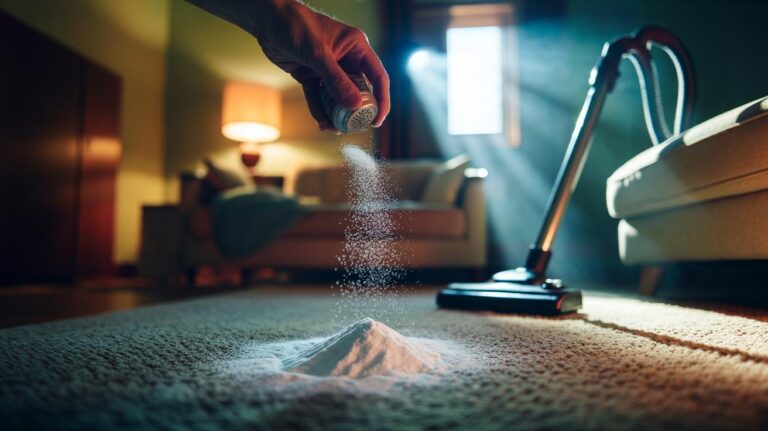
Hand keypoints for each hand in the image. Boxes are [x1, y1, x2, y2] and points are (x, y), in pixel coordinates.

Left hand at [255, 1, 389, 130]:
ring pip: (337, 97)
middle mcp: (346, 59)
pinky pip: (319, 96)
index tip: (377, 120)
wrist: (268, 20)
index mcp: (357, 48)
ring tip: (332, 129)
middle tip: (351, 128)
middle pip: (358, 91)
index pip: (377, 77)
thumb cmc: (297, 26)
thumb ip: (336, 81)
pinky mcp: (312, 75)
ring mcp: (328, 69)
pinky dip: (320, 109)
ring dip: (336, 114)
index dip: (381, 100)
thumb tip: (355, 106)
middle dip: (355, 111)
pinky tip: (321, 122)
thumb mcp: (318, 54)